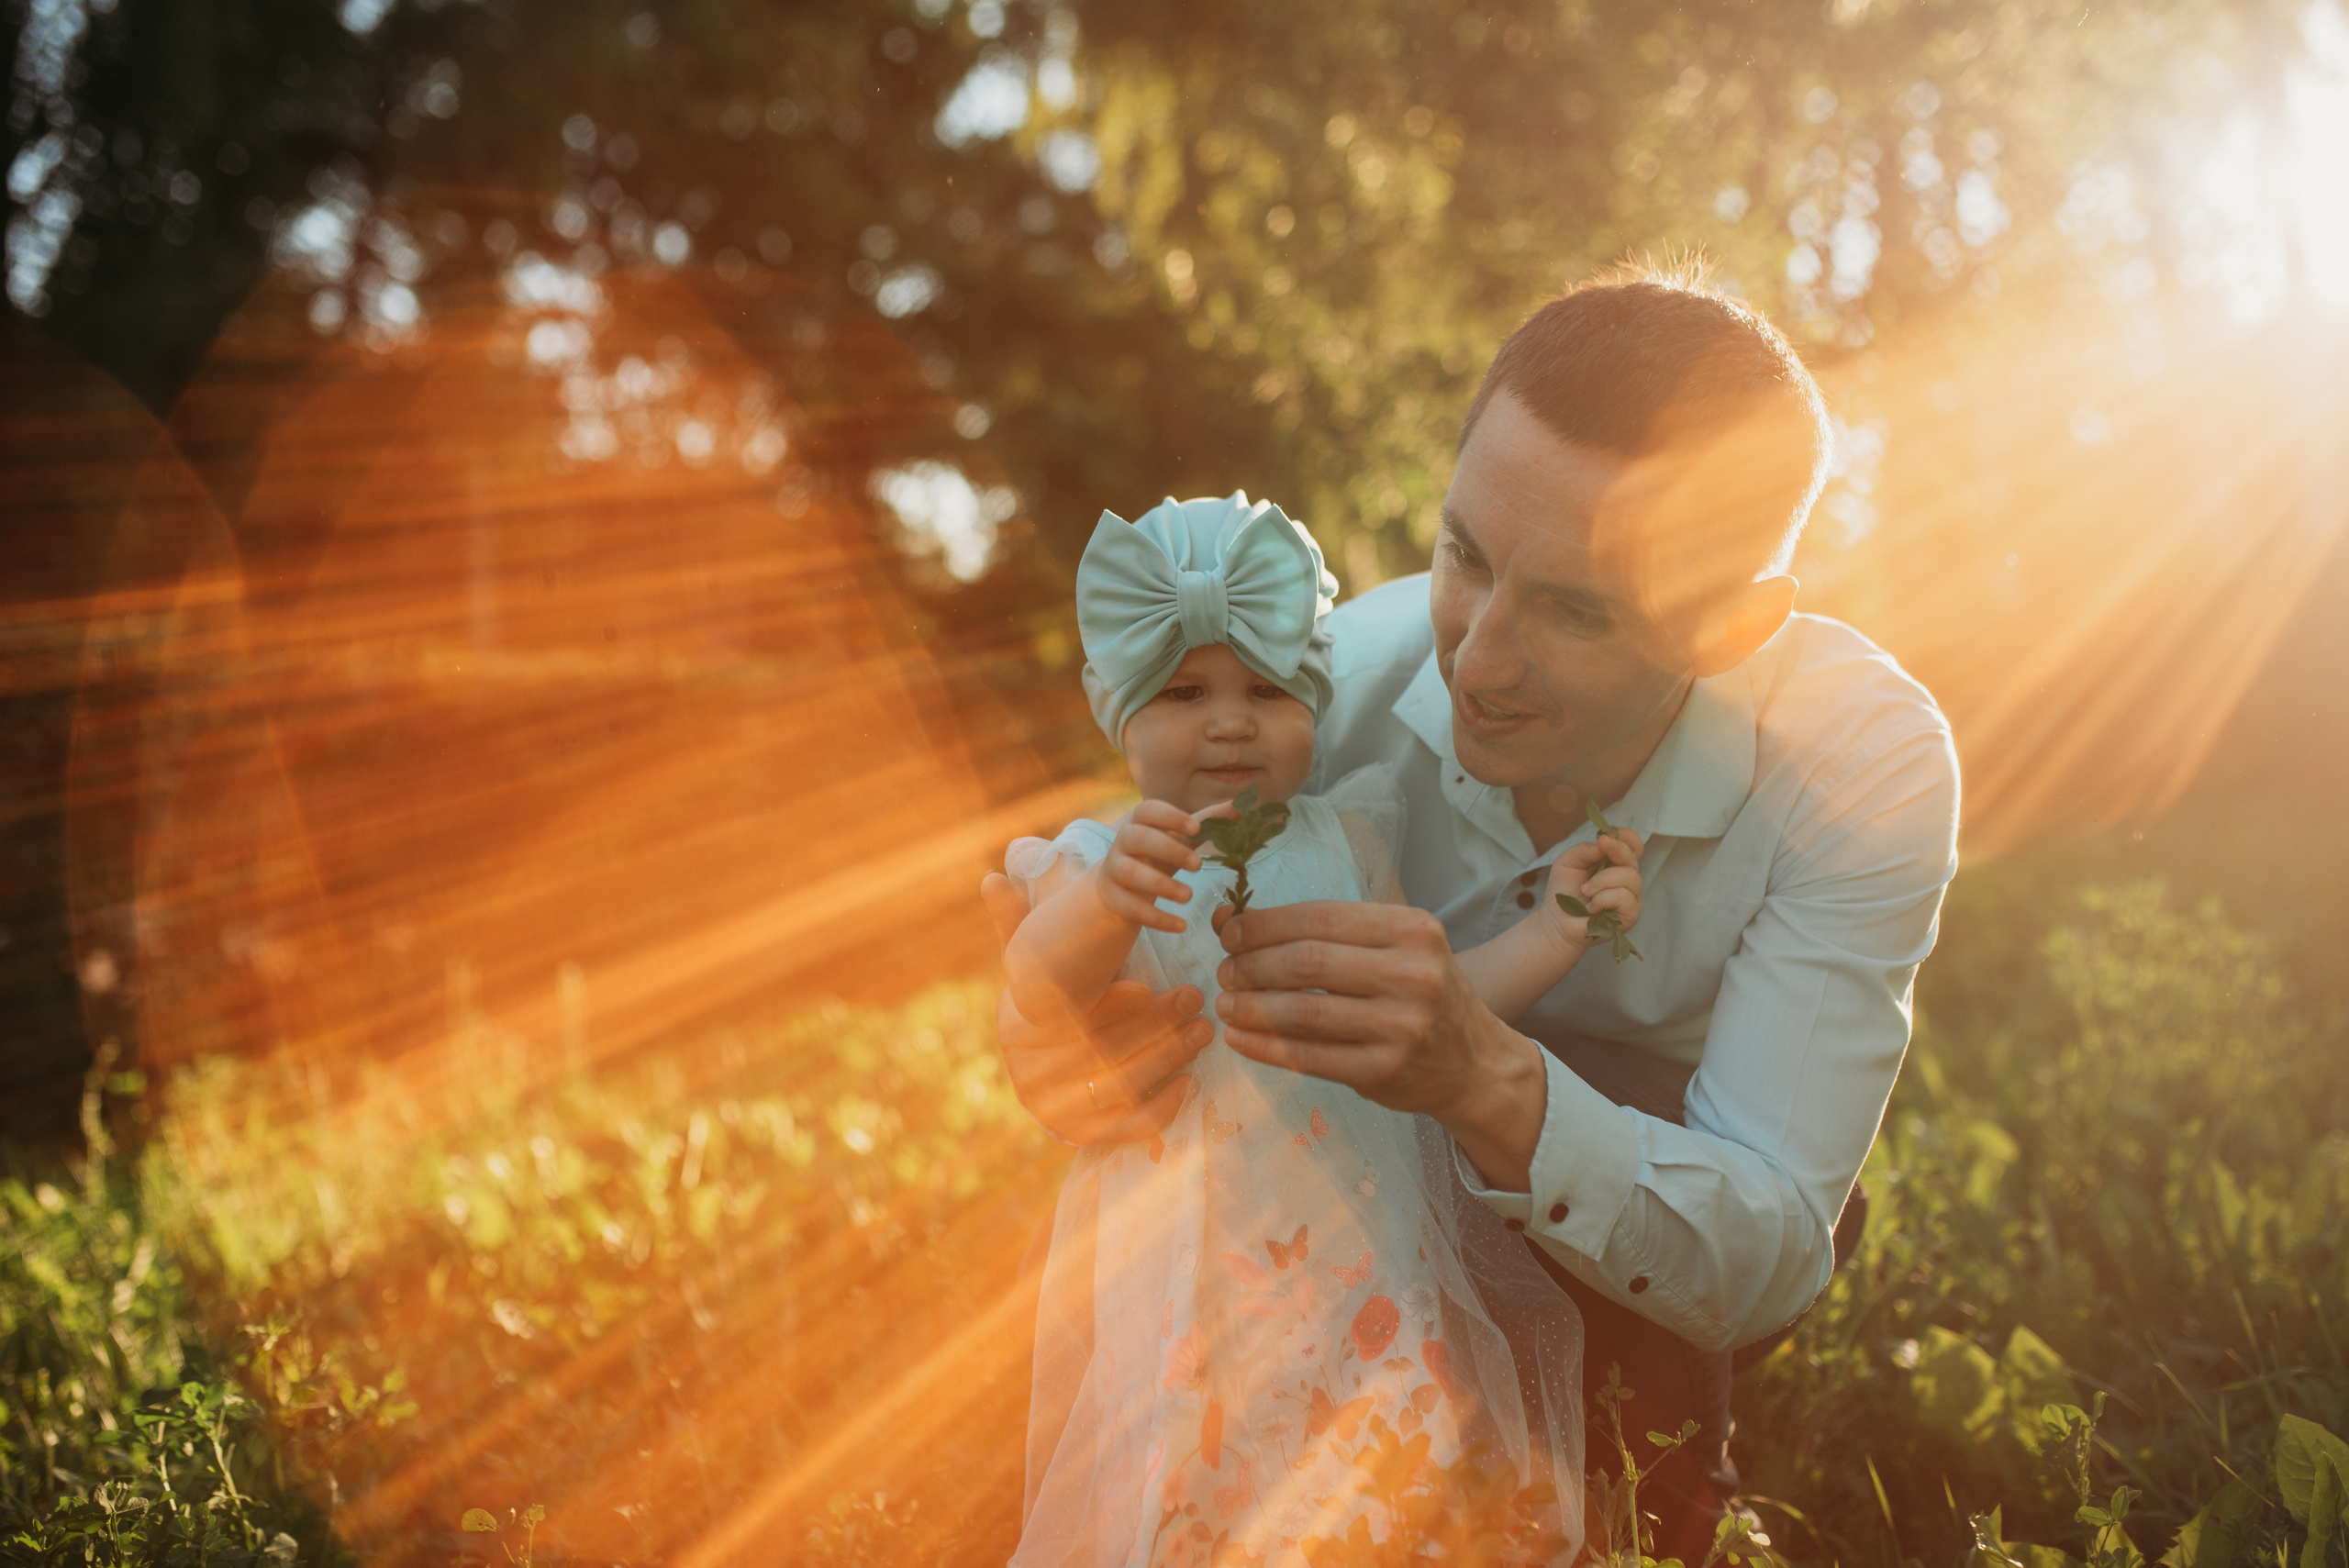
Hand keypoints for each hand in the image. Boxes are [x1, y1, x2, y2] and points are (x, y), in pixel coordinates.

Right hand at [981, 871, 1212, 1144]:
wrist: (1035, 1077)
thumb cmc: (1042, 1010)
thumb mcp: (1028, 970)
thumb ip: (1016, 927)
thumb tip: (991, 876)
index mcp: (1022, 1033)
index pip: (1067, 1023)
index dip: (1105, 1007)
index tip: (1142, 986)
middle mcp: (1036, 1076)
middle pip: (1101, 1054)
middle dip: (1153, 1026)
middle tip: (1195, 1000)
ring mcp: (1061, 1110)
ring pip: (1119, 1088)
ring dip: (1166, 1058)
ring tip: (1203, 1030)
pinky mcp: (1087, 1138)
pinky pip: (1126, 1128)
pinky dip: (1160, 1107)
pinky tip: (1190, 1082)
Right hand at [1098, 798, 1234, 933]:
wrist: (1120, 885)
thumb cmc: (1157, 854)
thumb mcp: (1180, 838)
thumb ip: (1208, 823)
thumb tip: (1243, 807)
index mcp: (1141, 822)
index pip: (1149, 810)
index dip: (1171, 817)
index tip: (1196, 828)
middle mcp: (1123, 842)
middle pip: (1139, 838)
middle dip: (1169, 850)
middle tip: (1198, 865)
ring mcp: (1114, 870)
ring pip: (1130, 872)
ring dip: (1161, 884)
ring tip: (1189, 896)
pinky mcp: (1113, 897)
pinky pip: (1131, 907)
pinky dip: (1156, 918)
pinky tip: (1180, 925)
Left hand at [1210, 900, 1546, 1186]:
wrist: (1474, 1063)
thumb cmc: (1420, 994)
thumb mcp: (1397, 948)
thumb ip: (1328, 932)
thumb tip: (1233, 919)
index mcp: (1412, 929)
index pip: (1320, 917)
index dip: (1263, 924)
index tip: (1228, 931)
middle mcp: (1412, 974)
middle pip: (1306, 962)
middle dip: (1250, 964)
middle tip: (1224, 970)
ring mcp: (1401, 1026)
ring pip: (1302, 1011)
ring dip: (1250, 1006)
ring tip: (1225, 1003)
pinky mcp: (1384, 1071)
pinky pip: (1308, 1057)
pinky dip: (1264, 1047)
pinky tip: (1240, 1037)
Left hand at [1544, 826, 1644, 952]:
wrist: (1557, 922)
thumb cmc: (1564, 892)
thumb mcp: (1567, 862)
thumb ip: (1584, 850)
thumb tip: (1604, 842)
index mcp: (1615, 863)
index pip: (1633, 844)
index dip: (1625, 837)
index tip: (1606, 837)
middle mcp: (1627, 878)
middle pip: (1633, 857)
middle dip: (1615, 849)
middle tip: (1599, 849)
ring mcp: (1632, 897)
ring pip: (1630, 876)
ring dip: (1602, 881)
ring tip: (1586, 891)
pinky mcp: (1631, 915)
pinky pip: (1624, 897)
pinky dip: (1603, 899)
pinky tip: (1592, 907)